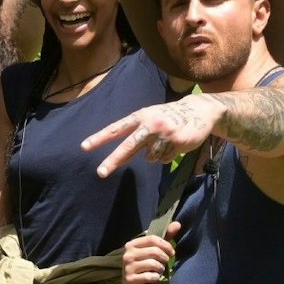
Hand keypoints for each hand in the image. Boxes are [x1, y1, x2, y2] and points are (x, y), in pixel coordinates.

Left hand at [82, 92, 218, 175]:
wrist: (199, 111)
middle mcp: (150, 124)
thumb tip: (119, 157)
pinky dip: (166, 155)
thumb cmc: (167, 116)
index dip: (99, 138)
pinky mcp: (177, 142)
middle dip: (113, 160)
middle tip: (100, 172)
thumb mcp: (149, 117)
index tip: (84, 146)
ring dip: (154, 154)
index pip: (115, 129)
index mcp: (140, 117)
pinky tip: (174, 145)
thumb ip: (135, 133)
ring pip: (149, 157)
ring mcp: (164, 133)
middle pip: (128, 146)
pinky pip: (163, 159)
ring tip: (164, 142)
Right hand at [122, 221, 179, 283]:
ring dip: (161, 269)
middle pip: (154, 251)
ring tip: (159, 271)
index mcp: (131, 245)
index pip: (152, 238)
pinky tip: (154, 279)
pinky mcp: (130, 280)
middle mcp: (127, 255)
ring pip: (154, 263)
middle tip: (165, 263)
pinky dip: (156, 278)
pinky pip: (151, 276)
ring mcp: (127, 267)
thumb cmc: (146, 268)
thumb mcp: (155, 252)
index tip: (172, 253)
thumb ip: (166, 237)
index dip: (166, 245)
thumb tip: (178, 223)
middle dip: (164, 258)